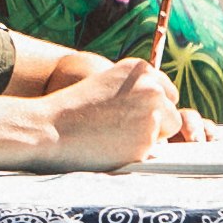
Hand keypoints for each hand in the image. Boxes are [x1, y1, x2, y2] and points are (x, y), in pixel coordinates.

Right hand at [35, 57, 188, 168]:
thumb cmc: (73, 110)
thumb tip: (163, 106)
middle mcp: (152, 87)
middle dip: (155, 125)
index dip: (151, 109)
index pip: (167, 93)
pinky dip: (137, 154)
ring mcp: (152, 113)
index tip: (130, 116)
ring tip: (113, 137)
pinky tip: (112, 147)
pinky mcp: (147, 139)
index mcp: (141, 69)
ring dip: (147, 139)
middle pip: (172, 113)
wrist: (50, 128)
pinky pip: (152, 152)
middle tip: (120, 129)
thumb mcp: (107, 84)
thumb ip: (135, 90)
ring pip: (165, 134)